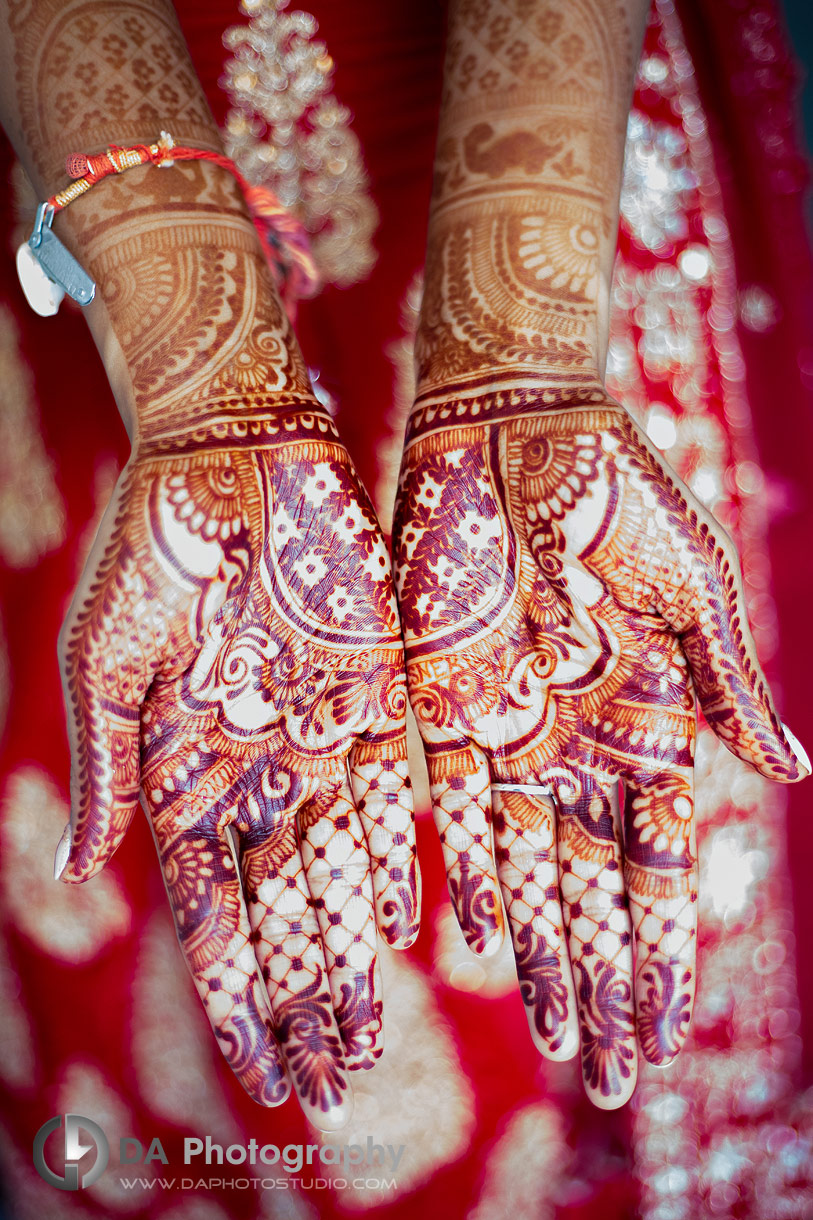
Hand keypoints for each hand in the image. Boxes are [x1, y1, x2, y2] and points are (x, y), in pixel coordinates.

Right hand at [58, 402, 418, 1129]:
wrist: (236, 450)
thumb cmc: (158, 541)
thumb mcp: (108, 654)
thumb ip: (106, 762)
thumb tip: (84, 868)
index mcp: (185, 770)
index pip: (213, 910)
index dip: (237, 994)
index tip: (262, 1074)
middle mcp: (256, 768)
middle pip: (284, 910)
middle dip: (302, 999)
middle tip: (329, 1085)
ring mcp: (318, 736)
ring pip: (339, 868)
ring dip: (350, 953)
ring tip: (367, 1035)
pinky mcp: (376, 693)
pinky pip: (393, 792)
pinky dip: (395, 861)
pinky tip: (406, 928)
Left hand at [394, 392, 805, 1107]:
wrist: (515, 417)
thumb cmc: (614, 485)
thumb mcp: (687, 580)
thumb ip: (724, 679)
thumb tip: (794, 776)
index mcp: (644, 717)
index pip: (657, 857)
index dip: (662, 941)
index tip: (666, 1021)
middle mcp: (575, 739)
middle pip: (592, 882)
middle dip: (604, 974)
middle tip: (614, 1070)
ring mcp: (508, 725)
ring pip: (527, 864)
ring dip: (545, 949)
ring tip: (559, 1034)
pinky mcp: (439, 698)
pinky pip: (451, 802)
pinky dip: (472, 869)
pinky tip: (487, 938)